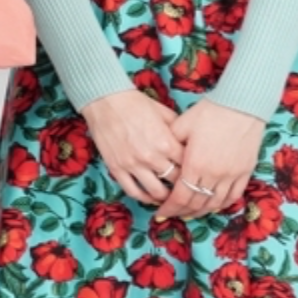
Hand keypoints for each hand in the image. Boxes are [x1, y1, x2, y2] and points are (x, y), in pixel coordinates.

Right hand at [81, 90, 185, 205]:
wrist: (105, 99)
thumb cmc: (134, 102)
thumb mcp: (162, 111)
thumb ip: (177, 128)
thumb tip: (188, 140)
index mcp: (166, 142)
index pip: (187, 166)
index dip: (192, 169)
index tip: (192, 171)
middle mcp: (151, 157)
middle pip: (175, 181)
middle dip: (182, 184)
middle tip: (184, 185)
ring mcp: (133, 165)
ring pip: (156, 192)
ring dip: (165, 196)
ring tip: (169, 195)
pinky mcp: (117, 169)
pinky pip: (133, 191)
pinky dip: (143, 198)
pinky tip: (149, 196)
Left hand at [154, 99, 265, 219]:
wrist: (241, 105)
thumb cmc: (209, 112)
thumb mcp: (182, 125)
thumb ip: (170, 144)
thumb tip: (161, 157)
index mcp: (194, 164)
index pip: (180, 196)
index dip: (169, 207)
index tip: (160, 212)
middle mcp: (213, 174)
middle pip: (196, 203)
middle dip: (181, 212)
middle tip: (172, 214)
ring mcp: (231, 175)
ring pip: (214, 203)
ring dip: (201, 211)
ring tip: (189, 213)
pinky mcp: (244, 172)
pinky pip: (233, 196)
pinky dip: (221, 204)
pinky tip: (213, 205)